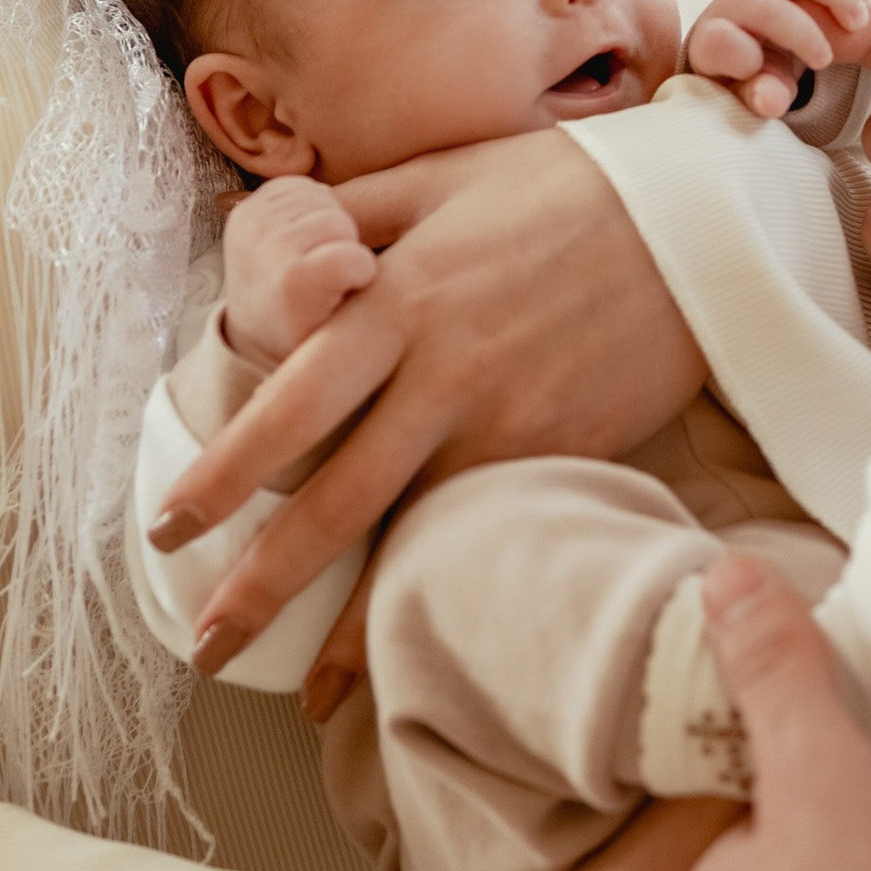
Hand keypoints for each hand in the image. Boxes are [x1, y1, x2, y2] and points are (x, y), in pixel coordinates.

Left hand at [152, 131, 702, 676]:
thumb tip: (251, 226)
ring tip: (301, 695)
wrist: (700, 220)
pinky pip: (486, 537)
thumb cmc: (563, 185)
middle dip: (263, 582)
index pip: (288, 403)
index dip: (225, 474)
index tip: (169, 528)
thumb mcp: (441, 176)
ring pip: (410, 539)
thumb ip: (346, 213)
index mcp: (397, 296)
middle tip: (205, 644)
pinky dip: (446, 597)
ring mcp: (507, 424)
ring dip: (349, 626)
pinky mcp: (563, 454)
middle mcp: (441, 373)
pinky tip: (416, 649)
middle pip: (334, 498)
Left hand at [687, 0, 870, 117]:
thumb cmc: (755, 83)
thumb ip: (762, 100)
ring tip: (860, 22)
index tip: (762, 70)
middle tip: (824, 60)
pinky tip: (866, 0)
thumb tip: (770, 100)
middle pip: (764, 4)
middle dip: (800, 31)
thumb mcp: (758, 99)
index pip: (716, 41)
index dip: (738, 52)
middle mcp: (732, 3)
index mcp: (712, 43)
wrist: (762, 52)